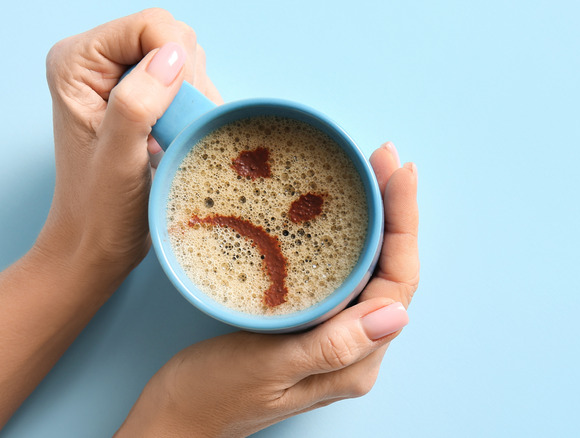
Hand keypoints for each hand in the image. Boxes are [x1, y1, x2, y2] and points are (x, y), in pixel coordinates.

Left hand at [38, 8, 221, 283]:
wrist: (96, 244)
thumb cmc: (98, 210)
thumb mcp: (118, 158)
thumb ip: (138, 103)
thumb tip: (174, 57)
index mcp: (76, 62)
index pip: (149, 26)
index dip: (175, 62)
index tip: (174, 112)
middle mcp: (96, 62)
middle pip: (170, 36)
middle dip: (186, 81)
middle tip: (171, 128)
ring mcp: (120, 78)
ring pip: (184, 58)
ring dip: (192, 97)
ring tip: (172, 137)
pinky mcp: (141, 96)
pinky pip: (187, 81)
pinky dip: (194, 107)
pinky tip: (178, 136)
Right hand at [115, 143, 418, 436]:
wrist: (176, 418)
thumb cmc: (214, 397)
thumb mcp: (269, 368)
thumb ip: (332, 345)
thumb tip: (397, 315)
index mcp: (355, 360)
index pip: (397, 281)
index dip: (404, 221)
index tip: (397, 170)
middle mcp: (354, 348)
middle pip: (390, 268)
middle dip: (394, 210)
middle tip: (382, 158)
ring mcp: (333, 336)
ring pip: (368, 268)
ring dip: (374, 220)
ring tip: (370, 174)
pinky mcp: (311, 326)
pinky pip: (342, 274)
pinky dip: (346, 237)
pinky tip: (338, 212)